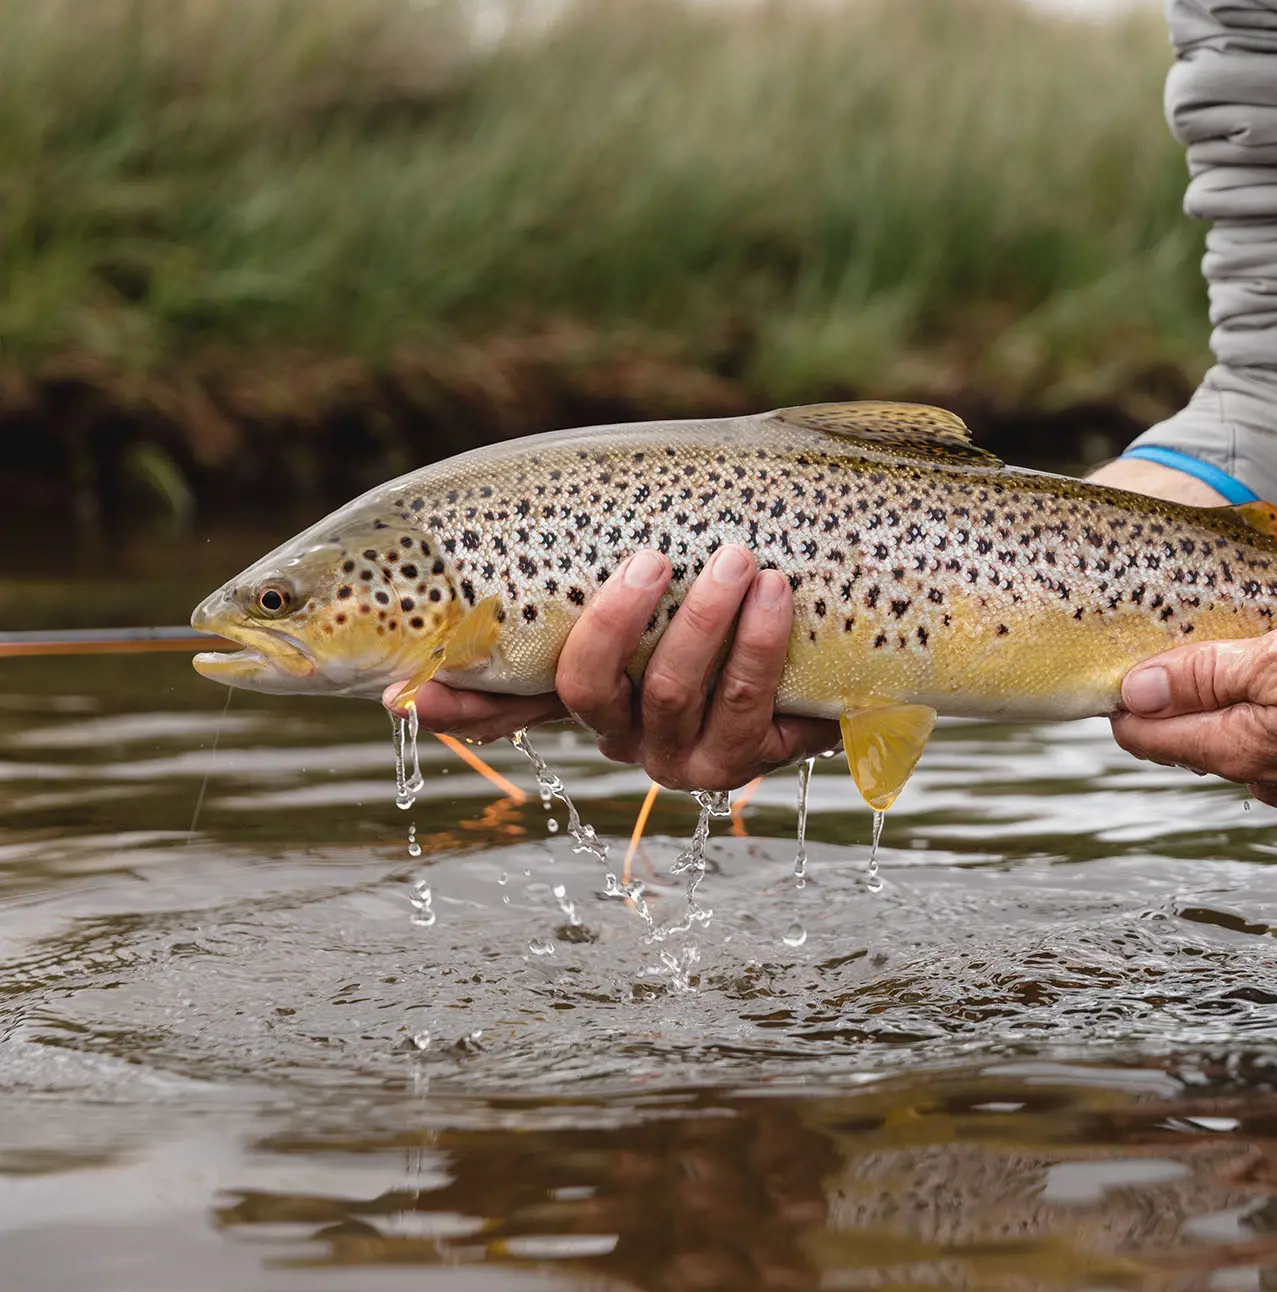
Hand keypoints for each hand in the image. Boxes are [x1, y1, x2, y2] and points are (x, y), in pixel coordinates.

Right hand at [391, 545, 836, 788]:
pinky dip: (757, 641)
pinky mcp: (737, 765)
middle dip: (615, 621)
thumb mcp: (675, 591)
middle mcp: (620, 733)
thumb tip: (543, 536)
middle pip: (587, 687)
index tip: (411, 696)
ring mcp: (676, 757)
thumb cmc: (742, 605)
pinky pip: (739, 699)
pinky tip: (775, 594)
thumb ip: (616, 575)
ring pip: (667, 689)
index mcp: (589, 691)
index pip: (505, 704)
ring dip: (705, 618)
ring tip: (739, 559)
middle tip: (651, 559)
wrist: (839, 653)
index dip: (461, 704)